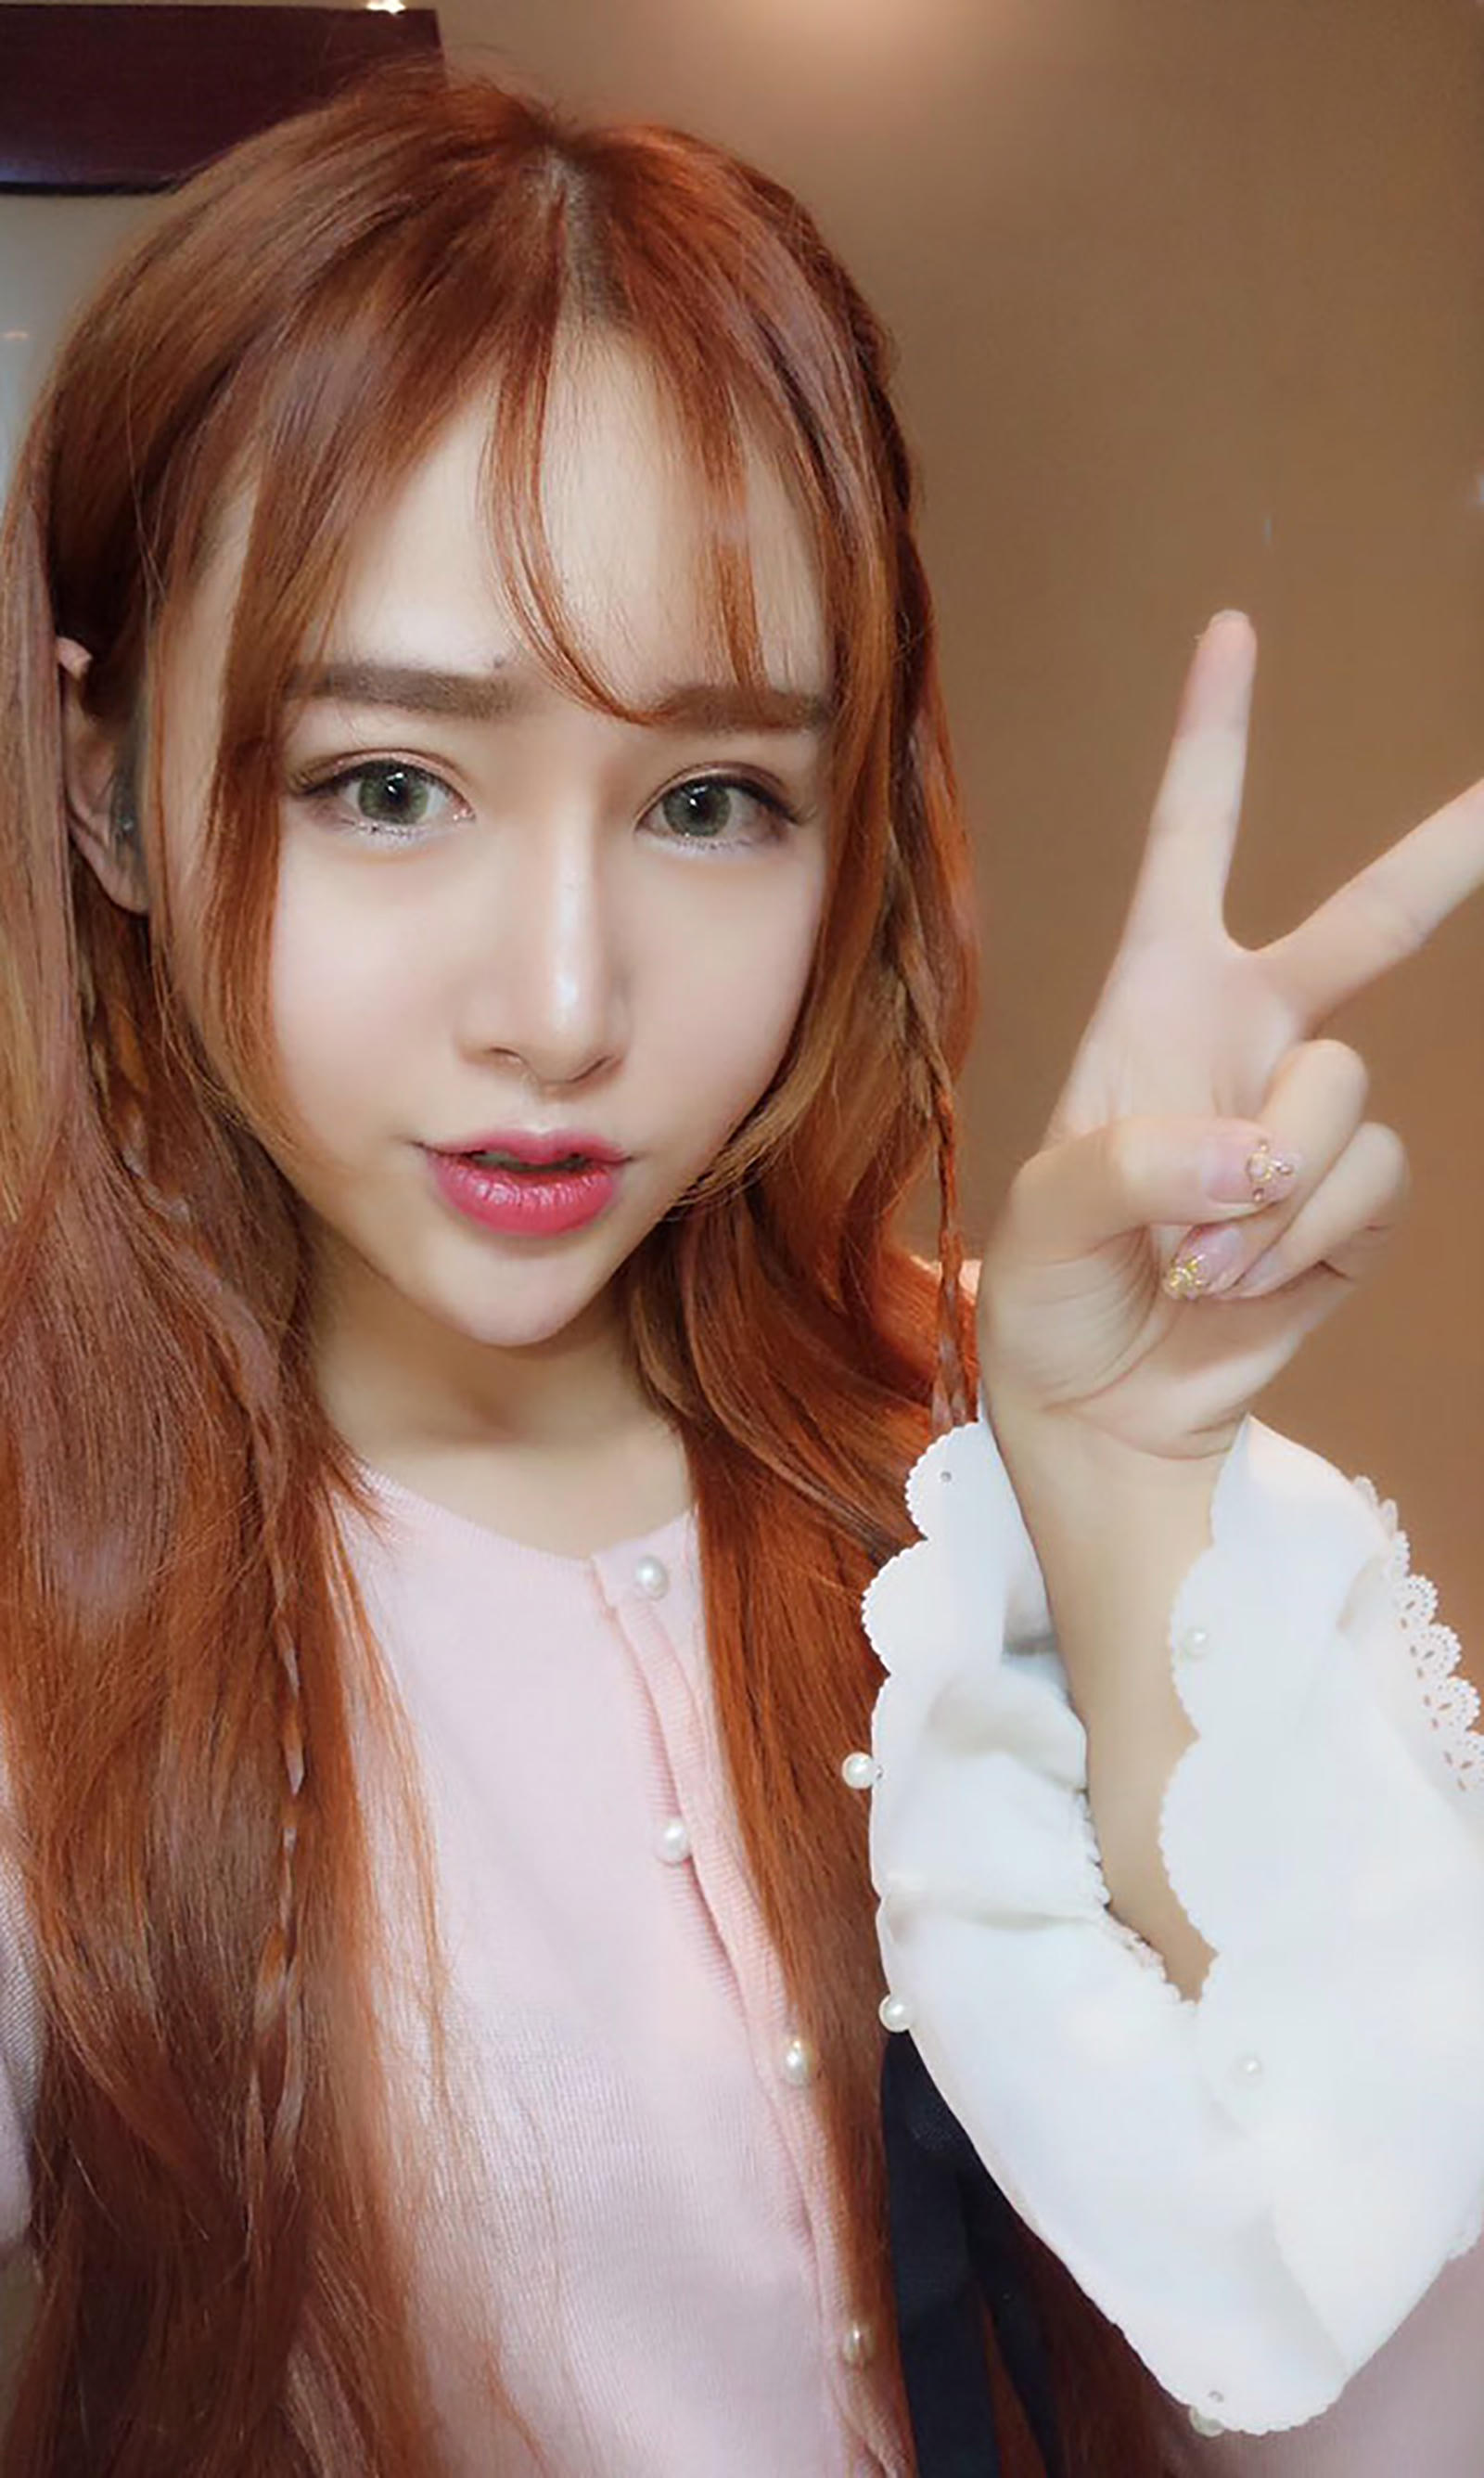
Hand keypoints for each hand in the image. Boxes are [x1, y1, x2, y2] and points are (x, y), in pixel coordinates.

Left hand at [977, 610, 1483, 1464]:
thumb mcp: (1045, 1220)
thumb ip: (1137, 1167)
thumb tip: (1259, 1157)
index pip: (1189, 848)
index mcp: (1154, 1002)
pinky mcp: (1351, 1202)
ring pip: (1343, 1095)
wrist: (1103, 1406)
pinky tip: (1247, 1279)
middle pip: (1365, 925)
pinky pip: (1372, 1185)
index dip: (1213, 742)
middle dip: (1441, 859)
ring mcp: (1305, 1118)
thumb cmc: (1051, 1292)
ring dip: (1268, 1192)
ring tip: (1194, 1256)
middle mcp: (1245, 1037)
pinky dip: (1306, 1241)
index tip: (1231, 635)